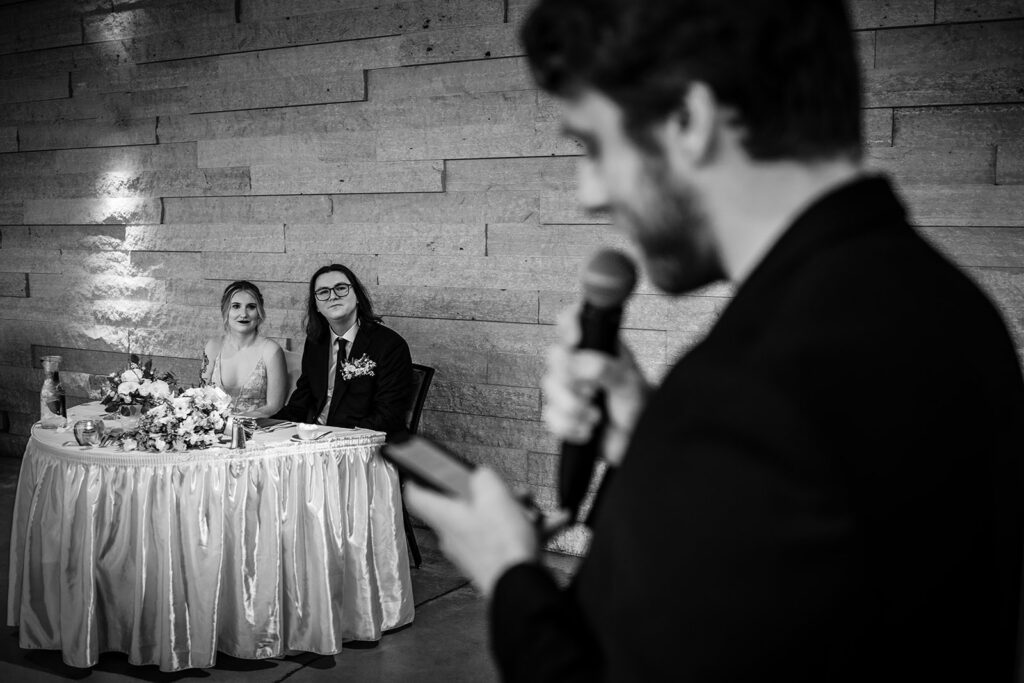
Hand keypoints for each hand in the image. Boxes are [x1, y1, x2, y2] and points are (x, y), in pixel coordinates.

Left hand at [404, 468, 538, 596]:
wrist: (520, 584)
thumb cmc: (502, 546)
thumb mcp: (493, 493)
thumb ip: (483, 476)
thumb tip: (480, 476)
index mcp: (445, 517)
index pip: (417, 497)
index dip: (419, 479)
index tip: (422, 472)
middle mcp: (455, 535)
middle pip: (463, 506)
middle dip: (489, 494)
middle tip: (505, 489)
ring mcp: (474, 551)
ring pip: (491, 521)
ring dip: (515, 510)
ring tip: (533, 507)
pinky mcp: (493, 562)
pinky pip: (509, 537)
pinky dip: (530, 528)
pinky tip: (553, 521)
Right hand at [542, 306, 648, 466]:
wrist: (640, 441)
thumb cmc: (639, 406)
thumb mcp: (628, 382)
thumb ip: (604, 368)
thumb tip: (576, 361)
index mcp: (598, 346)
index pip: (572, 321)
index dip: (568, 325)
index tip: (575, 341)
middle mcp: (580, 363)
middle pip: (554, 357)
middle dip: (571, 379)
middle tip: (592, 392)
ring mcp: (569, 388)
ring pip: (548, 388)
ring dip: (572, 407)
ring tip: (596, 417)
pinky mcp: (563, 414)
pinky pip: (550, 417)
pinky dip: (570, 427)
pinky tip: (588, 430)